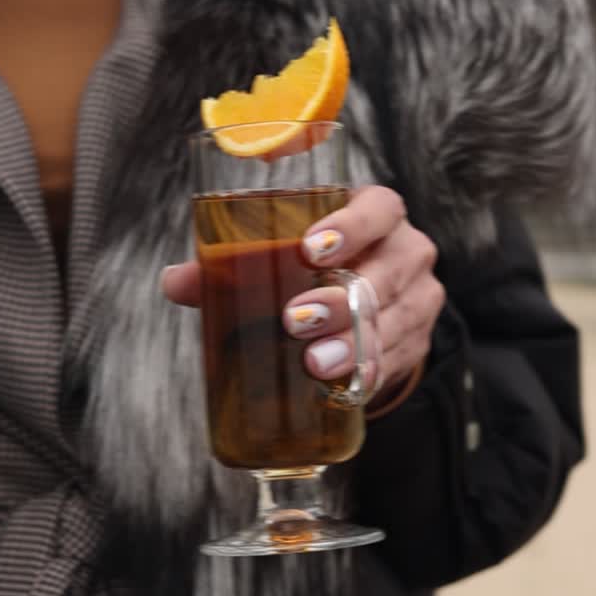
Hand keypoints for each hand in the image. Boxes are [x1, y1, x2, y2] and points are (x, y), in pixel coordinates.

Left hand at [162, 186, 444, 406]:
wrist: (363, 305)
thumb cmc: (313, 268)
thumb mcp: (280, 255)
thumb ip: (229, 264)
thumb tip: (177, 282)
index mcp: (377, 214)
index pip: (379, 209)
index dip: (352, 226)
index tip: (311, 250)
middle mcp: (406, 251)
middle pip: (387, 271)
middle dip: (342, 299)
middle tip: (296, 320)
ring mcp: (418, 298)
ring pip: (395, 320)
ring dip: (354, 344)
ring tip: (315, 363)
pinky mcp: (416, 341)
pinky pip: (398, 358)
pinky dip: (369, 372)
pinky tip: (345, 386)